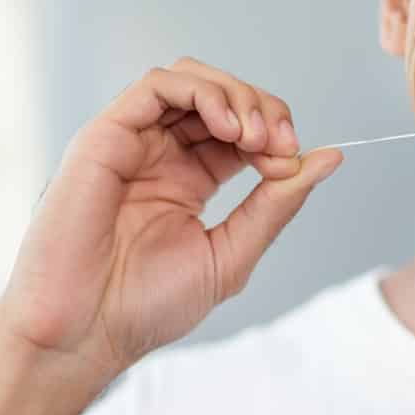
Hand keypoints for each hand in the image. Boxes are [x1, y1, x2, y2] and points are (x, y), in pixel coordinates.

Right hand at [0, 57, 342, 397]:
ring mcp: (132, 142)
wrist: (83, 334)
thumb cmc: (145, 307)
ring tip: (255, 136)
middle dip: (263, 110)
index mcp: (189, 179)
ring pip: (191, 80)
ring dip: (236, 96)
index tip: (294, 163)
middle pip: (221, 97)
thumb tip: (330, 157)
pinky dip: (202, 93)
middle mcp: (160, 153)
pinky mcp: (104, 136)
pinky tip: (228, 127)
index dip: (276, 133)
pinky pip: (157, 86)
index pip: (242, 129)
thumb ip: (276, 203)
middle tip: (282, 145)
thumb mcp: (231, 253)